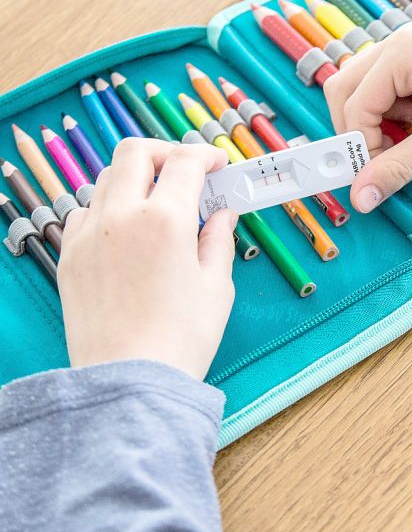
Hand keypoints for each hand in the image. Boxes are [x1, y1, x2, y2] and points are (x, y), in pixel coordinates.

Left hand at [58, 139, 237, 380]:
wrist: (130, 379)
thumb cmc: (181, 338)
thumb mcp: (217, 287)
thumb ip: (219, 240)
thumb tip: (223, 215)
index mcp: (165, 219)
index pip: (184, 162)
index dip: (205, 156)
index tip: (217, 165)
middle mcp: (121, 217)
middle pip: (134, 153)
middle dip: (164, 152)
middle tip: (185, 170)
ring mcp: (88, 234)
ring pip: (105, 179)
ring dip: (134, 179)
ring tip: (157, 202)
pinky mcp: (70, 256)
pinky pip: (84, 212)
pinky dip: (107, 208)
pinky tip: (127, 231)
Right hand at [324, 21, 411, 212]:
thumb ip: (398, 167)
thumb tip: (360, 196)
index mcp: (404, 51)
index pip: (354, 103)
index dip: (359, 145)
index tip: (371, 178)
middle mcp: (401, 41)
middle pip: (347, 90)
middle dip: (359, 132)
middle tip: (380, 164)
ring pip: (366, 92)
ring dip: (379, 126)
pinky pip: (390, 92)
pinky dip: (397, 118)